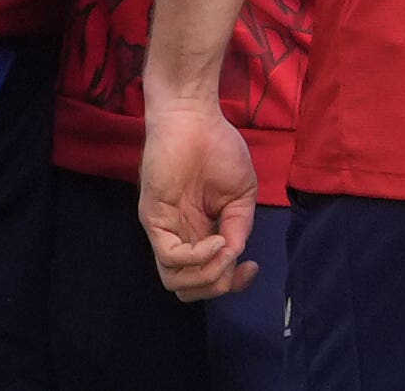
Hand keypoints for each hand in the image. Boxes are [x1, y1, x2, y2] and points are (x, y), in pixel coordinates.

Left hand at [138, 98, 258, 301]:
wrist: (195, 116)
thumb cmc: (217, 147)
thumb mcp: (240, 197)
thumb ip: (238, 229)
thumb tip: (233, 257)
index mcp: (198, 233)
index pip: (205, 278)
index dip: (230, 284)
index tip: (252, 268)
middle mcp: (178, 236)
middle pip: (188, 287)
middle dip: (218, 286)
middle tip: (237, 264)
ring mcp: (163, 229)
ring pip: (175, 281)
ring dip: (208, 276)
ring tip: (226, 249)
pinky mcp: (153, 218)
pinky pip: (170, 257)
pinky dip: (198, 257)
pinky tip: (216, 239)